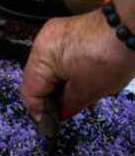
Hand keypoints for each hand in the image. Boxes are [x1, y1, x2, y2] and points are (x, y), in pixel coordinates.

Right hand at [22, 6, 134, 128]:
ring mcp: (56, 34)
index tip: (50, 128)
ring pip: (53, 68)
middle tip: (67, 114)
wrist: (133, 27)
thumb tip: (59, 114)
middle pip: (40, 78)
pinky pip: (63, 57)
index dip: (39, 112)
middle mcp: (43, 42)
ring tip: (82, 101)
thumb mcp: (88, 90)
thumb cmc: (109, 58)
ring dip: (64, 86)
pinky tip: (86, 83)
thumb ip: (67, 105)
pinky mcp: (71, 31)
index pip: (31, 90)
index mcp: (41, 56)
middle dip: (53, 98)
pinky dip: (71, 72)